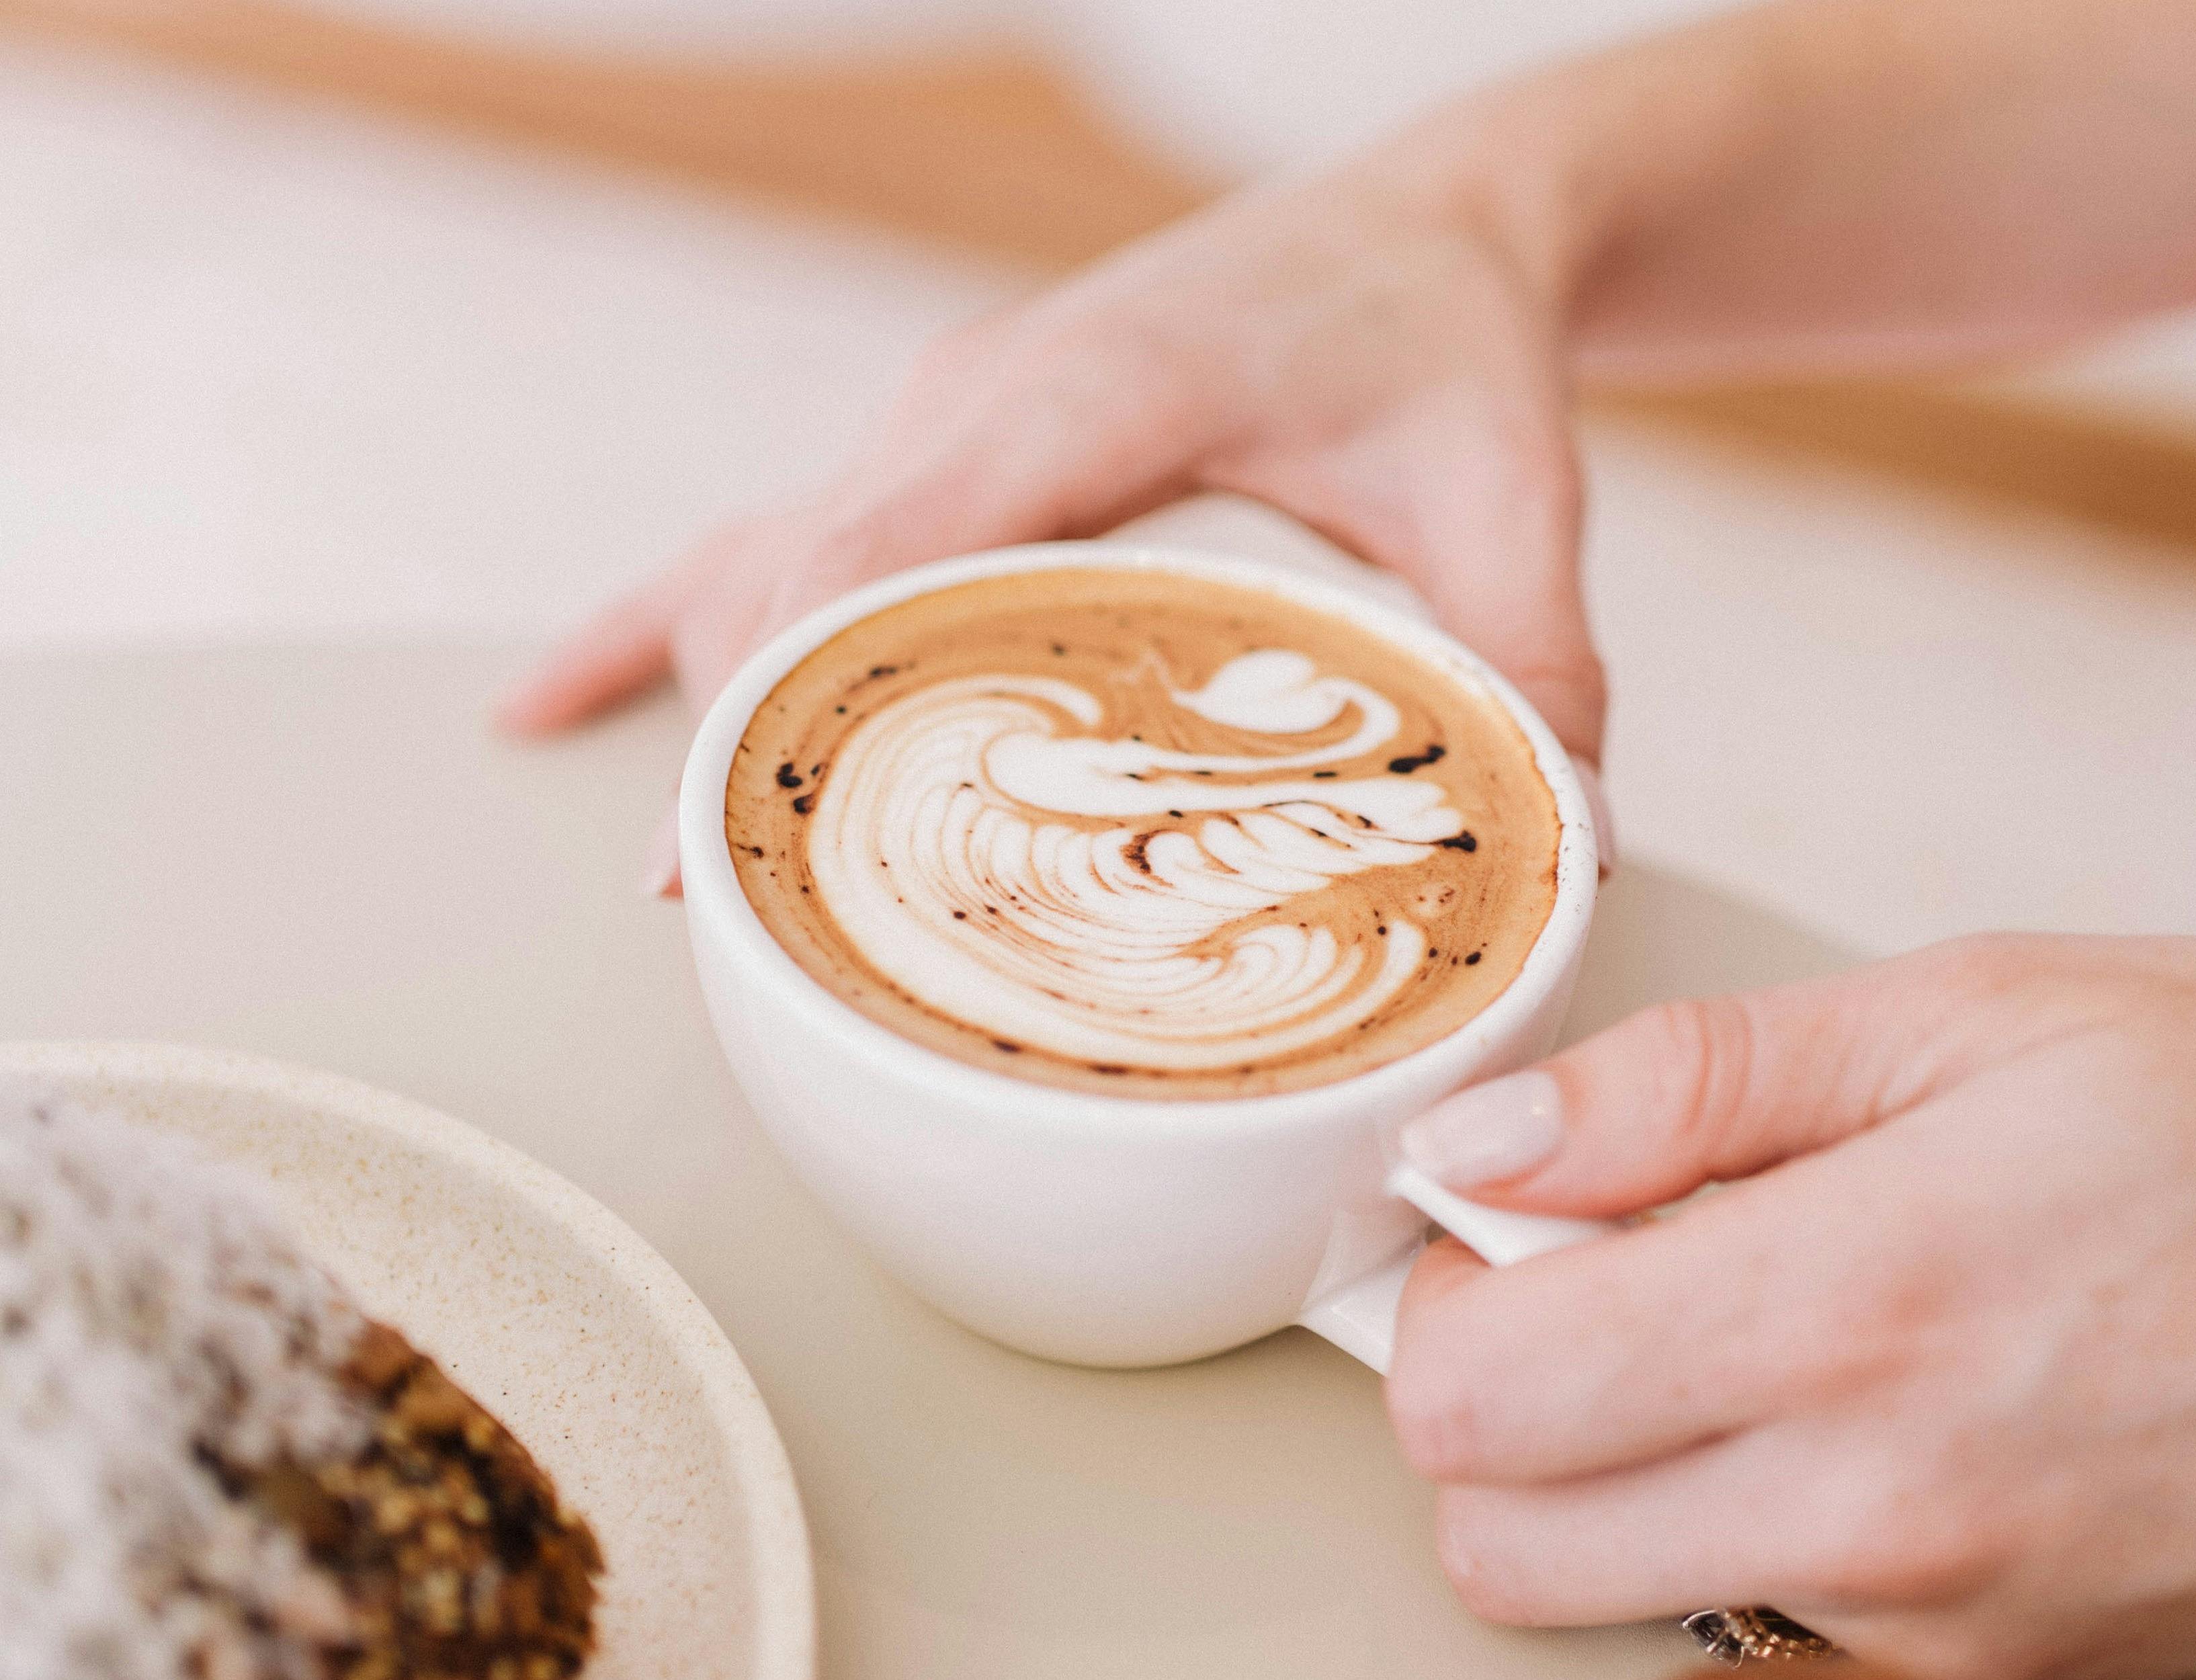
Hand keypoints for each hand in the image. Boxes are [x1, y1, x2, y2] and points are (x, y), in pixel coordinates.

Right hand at [496, 138, 1603, 889]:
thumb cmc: (1447, 342)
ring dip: (715, 714)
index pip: (884, 546)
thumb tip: (1561, 844)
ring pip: (761, 564)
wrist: (1418, 221)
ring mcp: (940, 413)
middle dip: (748, 751)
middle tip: (735, 935)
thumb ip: (1534, 662)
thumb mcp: (1511, 495)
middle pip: (793, 576)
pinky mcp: (938, 442)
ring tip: (693, 888)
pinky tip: (548, 708)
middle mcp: (979, 393)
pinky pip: (763, 533)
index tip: (736, 851)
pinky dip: (657, 626)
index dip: (787, 700)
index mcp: (1093, 390)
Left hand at [1389, 933, 2195, 1678]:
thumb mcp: (1980, 1013)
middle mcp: (1883, 1515)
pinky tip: (1867, 1412)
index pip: (1472, 1398)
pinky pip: (1779, 1639)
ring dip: (1623, 1474)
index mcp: (1852, 1312)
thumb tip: (1480, 1142)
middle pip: (1500, 1545)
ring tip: (1763, 1331)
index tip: (1513, 1216)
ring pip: (1626, 1602)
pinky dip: (1756, 1532)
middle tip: (1604, 1279)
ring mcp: (1952, 1635)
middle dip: (1499, 1409)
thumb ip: (1687, 1085)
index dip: (1446, 1293)